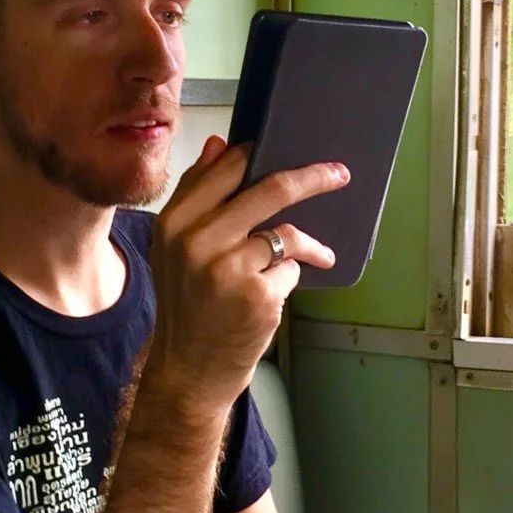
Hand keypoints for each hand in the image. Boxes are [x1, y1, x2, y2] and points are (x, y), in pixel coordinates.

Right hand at [145, 137, 347, 416]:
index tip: (290, 150)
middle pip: (270, 190)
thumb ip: (195, 195)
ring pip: (286, 233)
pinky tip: (276, 294)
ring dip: (307, 246)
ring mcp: (228, 268)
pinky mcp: (257, 295)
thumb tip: (219, 144)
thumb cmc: (187, 307)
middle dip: (314, 178)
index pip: (227, 170)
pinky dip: (290, 278)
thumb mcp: (174, 248)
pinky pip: (291, 268)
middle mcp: (197, 241)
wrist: (189, 369)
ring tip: (318, 256)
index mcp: (174, 222)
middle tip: (339, 174)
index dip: (261, 154)